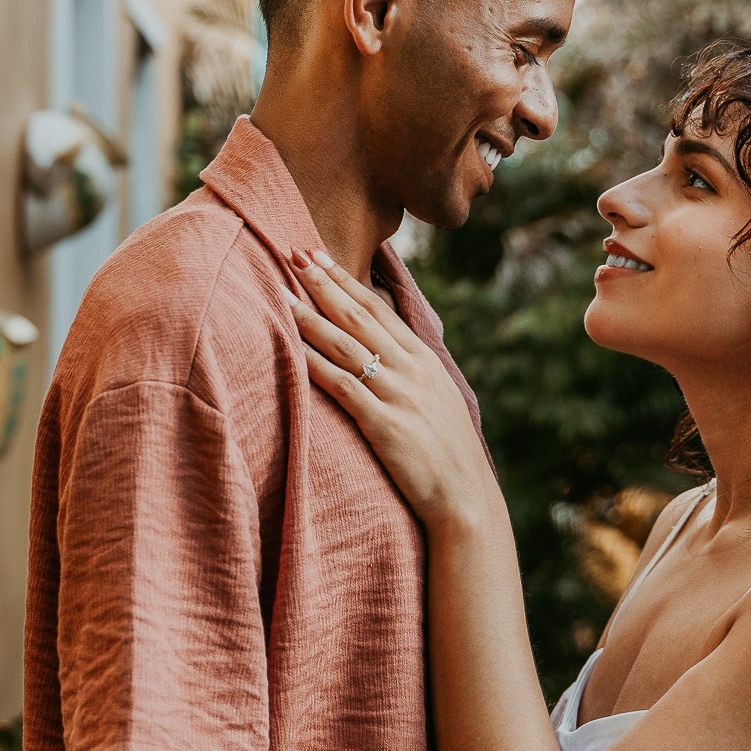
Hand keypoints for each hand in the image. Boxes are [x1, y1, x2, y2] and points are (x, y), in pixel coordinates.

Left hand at [286, 249, 497, 527]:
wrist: (467, 499)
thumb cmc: (449, 457)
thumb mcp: (438, 403)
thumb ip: (413, 377)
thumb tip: (386, 358)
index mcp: (425, 362)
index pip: (380, 309)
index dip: (345, 280)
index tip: (319, 254)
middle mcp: (412, 370)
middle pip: (360, 316)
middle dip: (325, 282)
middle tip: (294, 251)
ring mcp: (399, 396)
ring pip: (347, 345)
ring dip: (312, 317)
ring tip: (283, 293)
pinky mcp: (384, 425)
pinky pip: (343, 386)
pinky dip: (315, 363)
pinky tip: (293, 347)